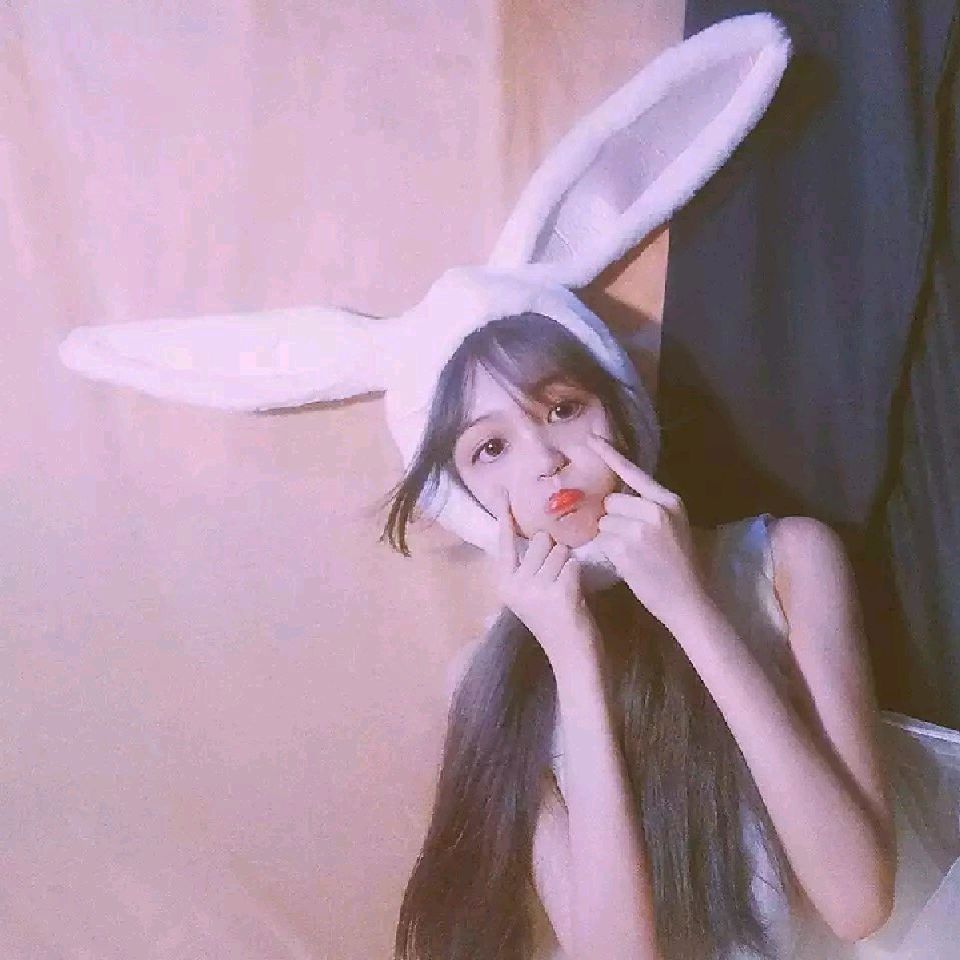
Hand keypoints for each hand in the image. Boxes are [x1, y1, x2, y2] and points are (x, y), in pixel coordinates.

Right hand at [492, 488, 597, 669]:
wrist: (572, 660)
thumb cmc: (556, 625)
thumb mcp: (531, 597)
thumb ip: (527, 569)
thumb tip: (537, 536)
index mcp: (504, 584)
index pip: (504, 543)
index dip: (504, 518)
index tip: (501, 493)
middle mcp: (514, 585)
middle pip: (539, 540)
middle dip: (554, 551)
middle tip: (558, 578)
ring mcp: (535, 589)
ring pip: (560, 550)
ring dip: (569, 564)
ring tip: (567, 589)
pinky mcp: (558, 592)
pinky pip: (574, 563)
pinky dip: (579, 575)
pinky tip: (575, 595)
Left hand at [587, 435, 710, 628]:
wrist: (686, 599)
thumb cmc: (679, 564)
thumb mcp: (673, 526)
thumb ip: (650, 507)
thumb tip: (616, 498)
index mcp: (668, 501)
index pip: (633, 473)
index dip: (610, 455)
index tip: (592, 438)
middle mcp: (654, 510)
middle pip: (612, 501)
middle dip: (614, 517)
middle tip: (632, 539)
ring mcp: (638, 529)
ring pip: (604, 521)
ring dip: (610, 536)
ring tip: (632, 553)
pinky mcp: (624, 548)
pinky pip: (601, 540)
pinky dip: (608, 550)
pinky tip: (627, 562)